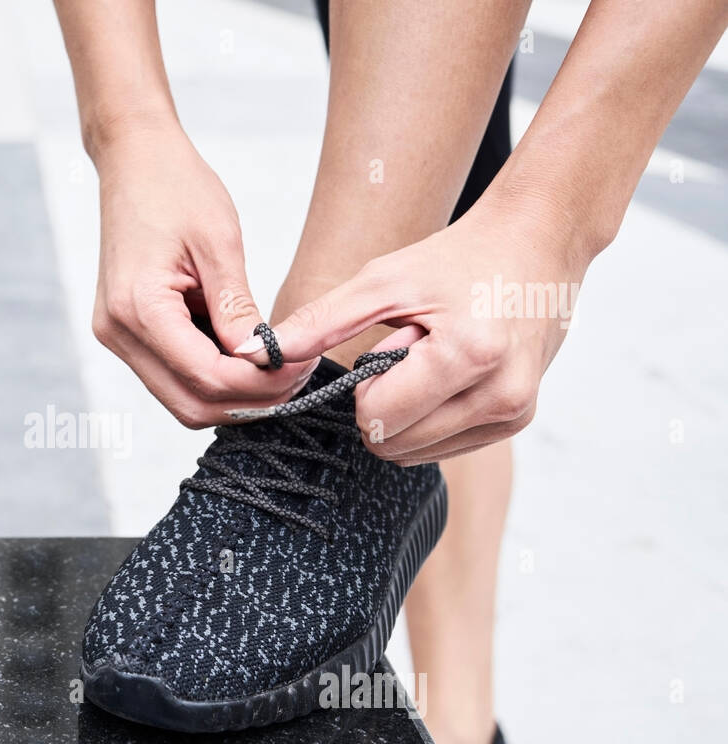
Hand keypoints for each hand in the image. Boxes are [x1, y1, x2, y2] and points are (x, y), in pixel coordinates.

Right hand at [90, 120, 318, 428]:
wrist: (134, 160)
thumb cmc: (174, 187)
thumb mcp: (219, 242)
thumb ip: (238, 308)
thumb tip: (263, 359)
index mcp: (139, 308)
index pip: (206, 377)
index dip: (259, 383)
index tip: (300, 366)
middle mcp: (119, 332)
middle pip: (191, 406)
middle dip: (248, 401)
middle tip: (294, 377)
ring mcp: (118, 336)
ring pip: (181, 400)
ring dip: (231, 396)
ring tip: (275, 367)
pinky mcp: (126, 334)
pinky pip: (172, 377)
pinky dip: (211, 378)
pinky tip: (244, 356)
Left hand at [238, 203, 585, 463]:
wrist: (539, 241)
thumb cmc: (456, 257)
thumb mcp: (382, 281)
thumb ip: (317, 323)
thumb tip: (253, 355)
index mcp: (468, 354)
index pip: (377, 420)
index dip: (364, 388)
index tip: (387, 347)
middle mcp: (501, 393)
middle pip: (393, 446)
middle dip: (384, 404)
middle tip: (410, 351)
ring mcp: (515, 412)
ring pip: (416, 454)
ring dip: (407, 413)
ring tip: (434, 357)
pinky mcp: (520, 420)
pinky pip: (444, 447)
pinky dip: (431, 417)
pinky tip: (451, 372)